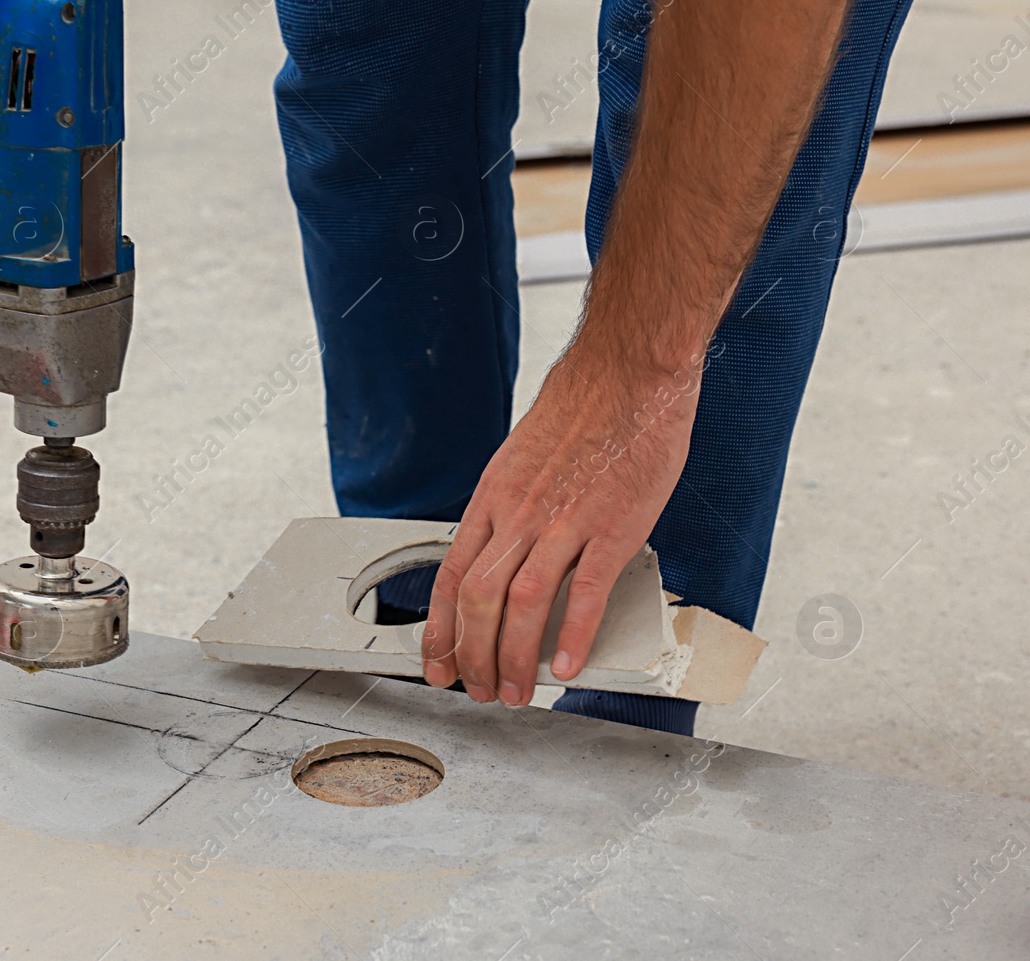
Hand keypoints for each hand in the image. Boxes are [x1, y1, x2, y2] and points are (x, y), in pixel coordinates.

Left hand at [421, 339, 702, 703]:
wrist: (626, 373)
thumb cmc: (581, 411)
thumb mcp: (521, 459)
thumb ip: (511, 509)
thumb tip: (503, 552)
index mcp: (493, 498)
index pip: (451, 575)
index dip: (440, 628)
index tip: (436, 662)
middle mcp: (519, 513)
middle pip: (478, 600)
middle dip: (472, 656)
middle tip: (479, 689)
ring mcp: (563, 522)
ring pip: (520, 604)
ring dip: (513, 657)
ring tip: (515, 690)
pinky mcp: (611, 526)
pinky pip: (584, 592)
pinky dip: (572, 636)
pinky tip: (567, 666)